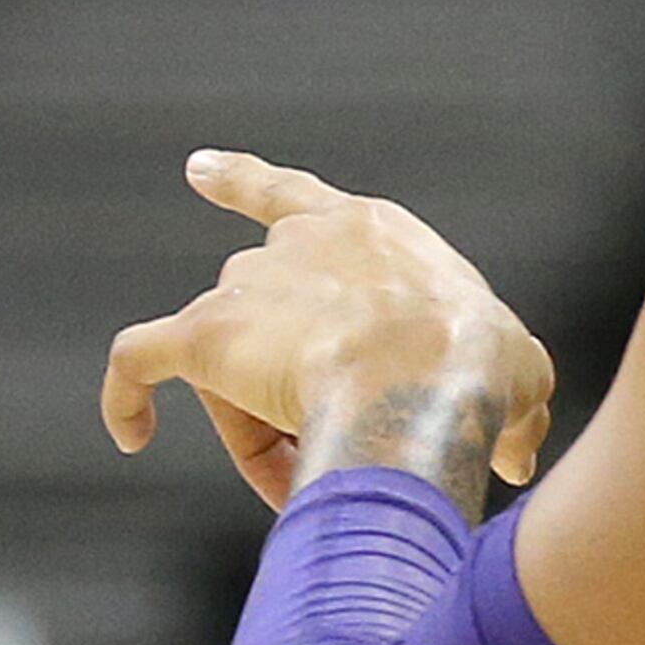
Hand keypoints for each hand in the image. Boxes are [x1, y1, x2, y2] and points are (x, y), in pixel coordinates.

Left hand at [101, 152, 553, 512]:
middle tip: (339, 448)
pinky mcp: (203, 336)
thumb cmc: (481, 368)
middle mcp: (296, 243)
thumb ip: (508, 405)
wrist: (427, 381)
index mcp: (369, 231)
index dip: (243, 181)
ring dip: (261, 423)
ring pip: (232, 359)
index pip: (292, 196)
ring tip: (312, 474)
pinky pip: (137, 363)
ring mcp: (245, 286)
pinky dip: (125, 398)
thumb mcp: (519, 372)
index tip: (198, 170)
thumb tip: (517, 457)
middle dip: (296, 385)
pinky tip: (129, 433)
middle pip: (270, 314)